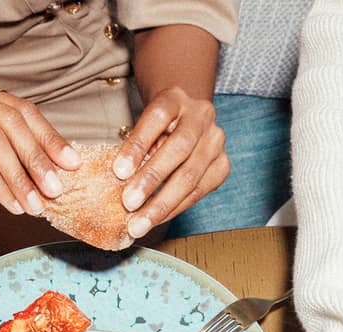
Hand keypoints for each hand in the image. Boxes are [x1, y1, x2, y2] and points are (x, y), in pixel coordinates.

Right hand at [0, 76, 80, 220]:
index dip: (48, 136)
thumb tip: (61, 166)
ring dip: (20, 177)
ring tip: (36, 205)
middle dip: (38, 158)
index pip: (18, 108)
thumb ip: (13, 153)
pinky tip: (12, 205)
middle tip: (57, 189)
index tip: (72, 164)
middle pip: (8, 121)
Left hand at [112, 87, 229, 238]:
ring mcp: (216, 140)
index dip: (138, 145)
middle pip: (179, 149)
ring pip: (191, 176)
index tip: (119, 171)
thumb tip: (120, 178)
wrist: (187, 119)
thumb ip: (136, 144)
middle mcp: (201, 116)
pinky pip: (199, 192)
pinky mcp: (223, 164)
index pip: (157, 118)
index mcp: (176, 98)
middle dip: (151, 180)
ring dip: (163, 203)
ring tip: (140, 222)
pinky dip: (175, 208)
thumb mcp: (143, 124)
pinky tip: (157, 219)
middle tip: (129, 204)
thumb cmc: (157, 125)